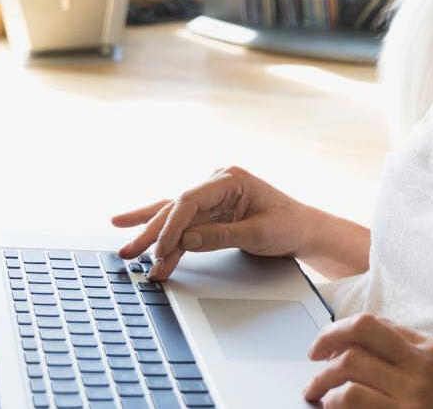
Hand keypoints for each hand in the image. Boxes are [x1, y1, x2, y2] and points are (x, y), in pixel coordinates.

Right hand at [111, 165, 309, 280]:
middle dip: (152, 233)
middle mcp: (216, 183)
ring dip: (153, 238)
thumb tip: (185, 240)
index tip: (159, 250)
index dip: (171, 226)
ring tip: (127, 254)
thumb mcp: (258, 234)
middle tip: (130, 253)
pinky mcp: (210, 211)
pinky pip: (182, 223)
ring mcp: (211, 196)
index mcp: (230, 178)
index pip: (189, 200)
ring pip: (174, 216)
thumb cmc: (289, 226)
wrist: (304, 230)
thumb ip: (220, 236)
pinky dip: (164, 235)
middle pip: (176, 208)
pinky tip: (133, 229)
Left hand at [303, 313, 432, 407]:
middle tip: (313, 355)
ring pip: (350, 364)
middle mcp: (423, 365)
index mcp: (432, 350)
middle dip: (328, 337)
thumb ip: (410, 356)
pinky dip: (334, 402)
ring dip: (322, 378)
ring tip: (315, 391)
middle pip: (362, 330)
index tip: (328, 345)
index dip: (344, 331)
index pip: (378, 324)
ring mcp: (413, 392)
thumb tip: (360, 343)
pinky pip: (352, 399)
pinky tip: (332, 407)